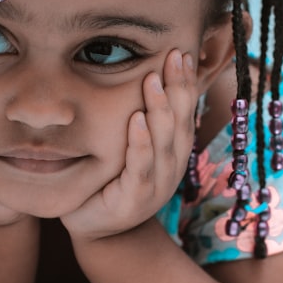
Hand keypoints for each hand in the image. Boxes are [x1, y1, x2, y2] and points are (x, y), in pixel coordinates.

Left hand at [61, 49, 198, 241]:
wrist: (96, 230)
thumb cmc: (110, 179)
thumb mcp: (131, 147)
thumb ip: (143, 119)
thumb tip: (146, 75)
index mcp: (173, 152)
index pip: (185, 112)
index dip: (185, 83)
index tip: (181, 53)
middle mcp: (171, 167)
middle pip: (180, 122)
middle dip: (177, 87)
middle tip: (171, 55)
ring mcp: (156, 186)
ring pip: (163, 143)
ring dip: (159, 109)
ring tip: (152, 80)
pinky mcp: (134, 201)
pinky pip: (139, 168)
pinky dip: (140, 143)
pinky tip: (136, 120)